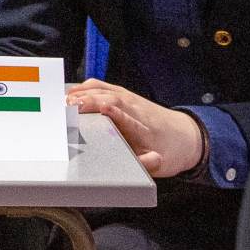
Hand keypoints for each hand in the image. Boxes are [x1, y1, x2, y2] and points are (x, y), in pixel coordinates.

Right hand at [67, 79, 205, 177]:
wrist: (184, 135)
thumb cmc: (168, 150)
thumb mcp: (160, 164)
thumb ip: (149, 164)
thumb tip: (149, 162)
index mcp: (144, 129)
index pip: (129, 119)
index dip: (116, 113)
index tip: (102, 109)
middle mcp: (136, 109)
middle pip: (112, 100)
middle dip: (91, 101)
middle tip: (69, 106)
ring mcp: (129, 99)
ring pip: (105, 90)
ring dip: (84, 93)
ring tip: (65, 100)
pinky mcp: (123, 94)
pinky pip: (102, 86)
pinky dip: (85, 87)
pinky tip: (72, 93)